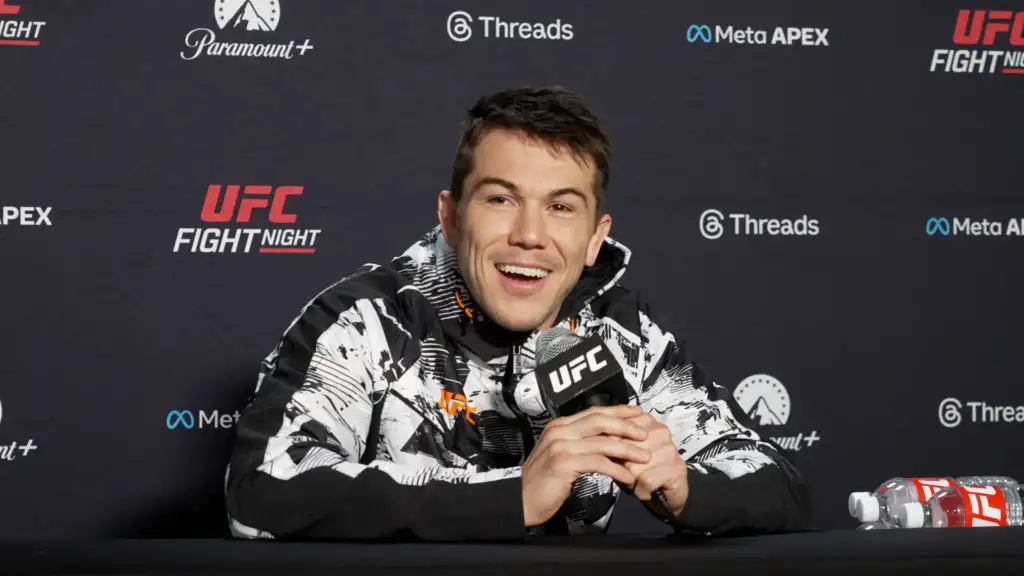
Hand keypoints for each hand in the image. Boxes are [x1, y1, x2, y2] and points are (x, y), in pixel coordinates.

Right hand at [521, 404, 651, 526]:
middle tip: (645, 434)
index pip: (594, 412)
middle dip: (627, 426)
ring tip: (644, 457)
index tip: (637, 413)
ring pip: (602, 442)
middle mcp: (559, 431)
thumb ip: (579, 443)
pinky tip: (627, 477)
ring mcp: (560, 446)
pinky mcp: (563, 463)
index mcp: (559, 426)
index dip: (618, 411)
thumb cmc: (542, 482)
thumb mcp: (560, 454)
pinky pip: (598, 463)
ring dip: (627, 450)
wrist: (520, 500)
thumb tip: (607, 440)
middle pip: (600, 421)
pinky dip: (616, 470)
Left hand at [621, 412, 689, 517]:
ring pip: (635, 466)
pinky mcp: (677, 468)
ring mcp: (670, 449)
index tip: (616, 456)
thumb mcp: (622, 454)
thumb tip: (602, 440)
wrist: (665, 496)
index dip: (613, 444)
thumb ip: (613, 442)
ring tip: (639, 481)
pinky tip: (646, 490)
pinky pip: (647, 480)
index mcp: (647, 421)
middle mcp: (661, 430)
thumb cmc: (641, 472)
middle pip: (626, 447)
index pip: (620, 427)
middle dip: (623, 465)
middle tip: (630, 473)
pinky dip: (641, 491)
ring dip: (632, 479)